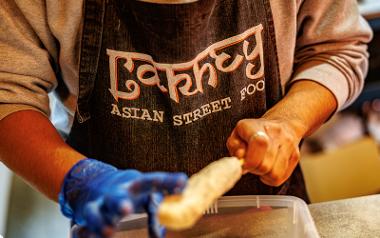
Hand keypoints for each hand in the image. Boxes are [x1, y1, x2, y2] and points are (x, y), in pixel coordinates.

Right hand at [59, 159, 187, 237]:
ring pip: (94, 211)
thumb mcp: (143, 193)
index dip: (168, 182)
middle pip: (116, 196)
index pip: (152, 181)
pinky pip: (79, 227)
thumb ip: (157, 206)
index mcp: (134, 185)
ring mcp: (98, 205)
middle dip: (120, 202)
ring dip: (100, 221)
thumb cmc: (129, 192)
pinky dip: (81, 233)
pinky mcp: (85, 218)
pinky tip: (86, 236)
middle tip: (127, 209)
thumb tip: (169, 224)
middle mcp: (115, 193)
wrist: (95, 184)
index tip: (183, 183)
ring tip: (108, 232)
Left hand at [226, 118, 301, 185]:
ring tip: (260, 165)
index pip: (259, 143)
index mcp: (258, 126)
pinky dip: (271, 178)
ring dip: (264, 174)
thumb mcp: (238, 134)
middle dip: (255, 169)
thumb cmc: (254, 132)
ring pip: (275, 174)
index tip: (244, 164)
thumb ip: (235, 146)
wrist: (283, 123)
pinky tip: (268, 168)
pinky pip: (281, 177)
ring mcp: (289, 145)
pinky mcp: (295, 156)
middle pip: (266, 165)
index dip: (250, 160)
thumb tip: (241, 158)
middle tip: (251, 164)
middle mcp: (277, 133)